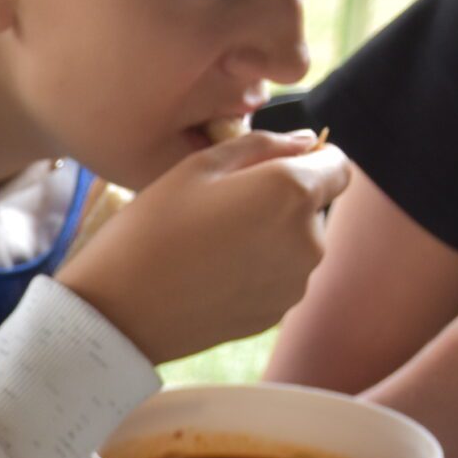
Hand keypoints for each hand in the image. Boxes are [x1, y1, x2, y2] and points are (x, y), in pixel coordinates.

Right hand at [58, 130, 351, 365]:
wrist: (117, 313)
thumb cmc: (149, 230)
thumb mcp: (197, 166)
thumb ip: (262, 145)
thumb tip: (305, 143)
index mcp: (292, 192)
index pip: (339, 165)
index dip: (310, 161)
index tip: (270, 169)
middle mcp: (308, 239)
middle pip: (314, 207)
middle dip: (284, 202)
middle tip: (221, 211)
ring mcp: (294, 282)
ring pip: (297, 245)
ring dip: (270, 239)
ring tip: (213, 247)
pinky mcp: (275, 314)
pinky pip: (278, 279)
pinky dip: (256, 272)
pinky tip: (211, 276)